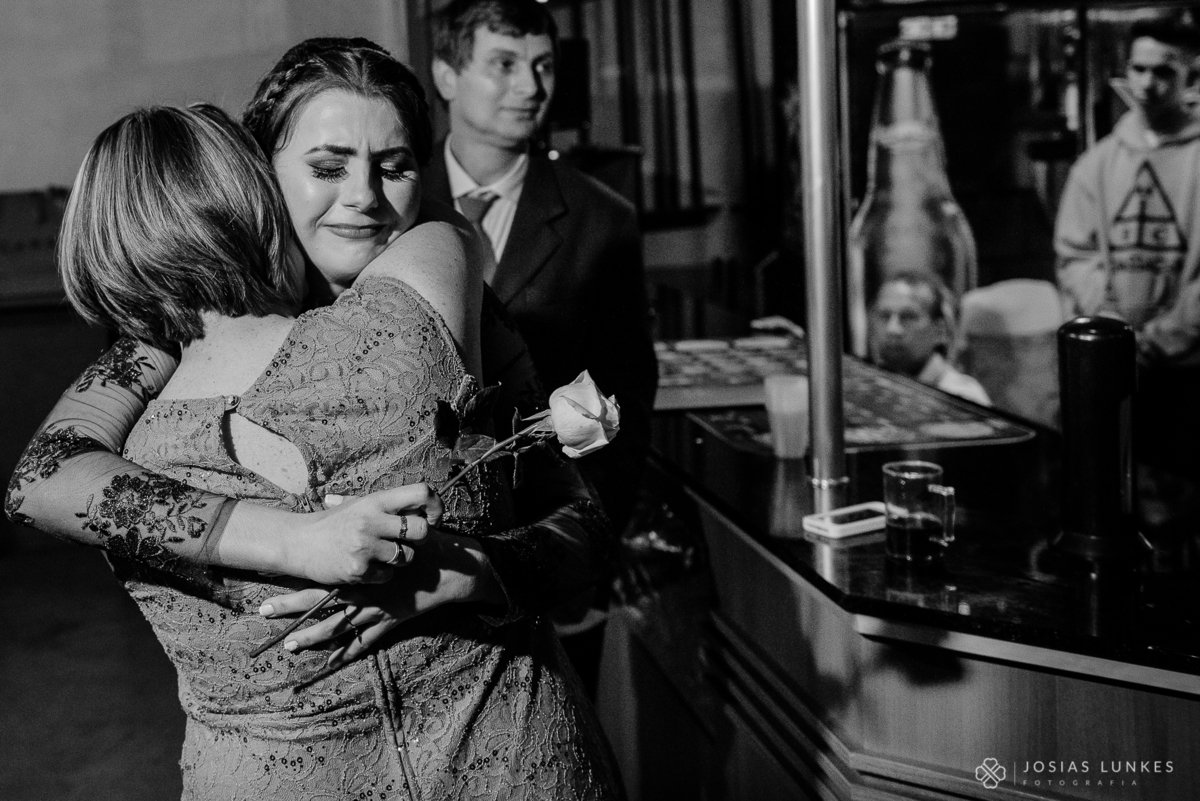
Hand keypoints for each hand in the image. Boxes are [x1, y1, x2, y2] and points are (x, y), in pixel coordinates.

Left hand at [260, 528, 502, 666]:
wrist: (449, 570)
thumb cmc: (421, 543)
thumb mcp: (391, 522)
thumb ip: (356, 509)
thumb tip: (329, 496)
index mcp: (358, 572)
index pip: (317, 586)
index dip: (290, 594)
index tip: (264, 599)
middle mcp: (361, 595)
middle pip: (319, 608)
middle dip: (291, 612)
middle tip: (264, 615)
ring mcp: (374, 612)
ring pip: (338, 629)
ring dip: (313, 639)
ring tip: (289, 647)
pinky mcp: (390, 622)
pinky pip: (366, 642)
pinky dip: (348, 653)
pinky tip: (332, 663)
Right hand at [284, 483, 441, 584]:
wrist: (299, 543)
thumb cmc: (334, 523)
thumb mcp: (358, 504)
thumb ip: (388, 505)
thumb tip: (425, 503)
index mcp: (375, 500)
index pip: (421, 492)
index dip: (435, 506)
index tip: (432, 517)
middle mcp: (371, 521)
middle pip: (421, 530)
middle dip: (420, 539)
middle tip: (408, 541)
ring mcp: (365, 546)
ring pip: (406, 557)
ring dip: (400, 559)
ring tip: (381, 554)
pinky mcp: (358, 570)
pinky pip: (387, 575)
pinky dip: (381, 575)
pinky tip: (367, 567)